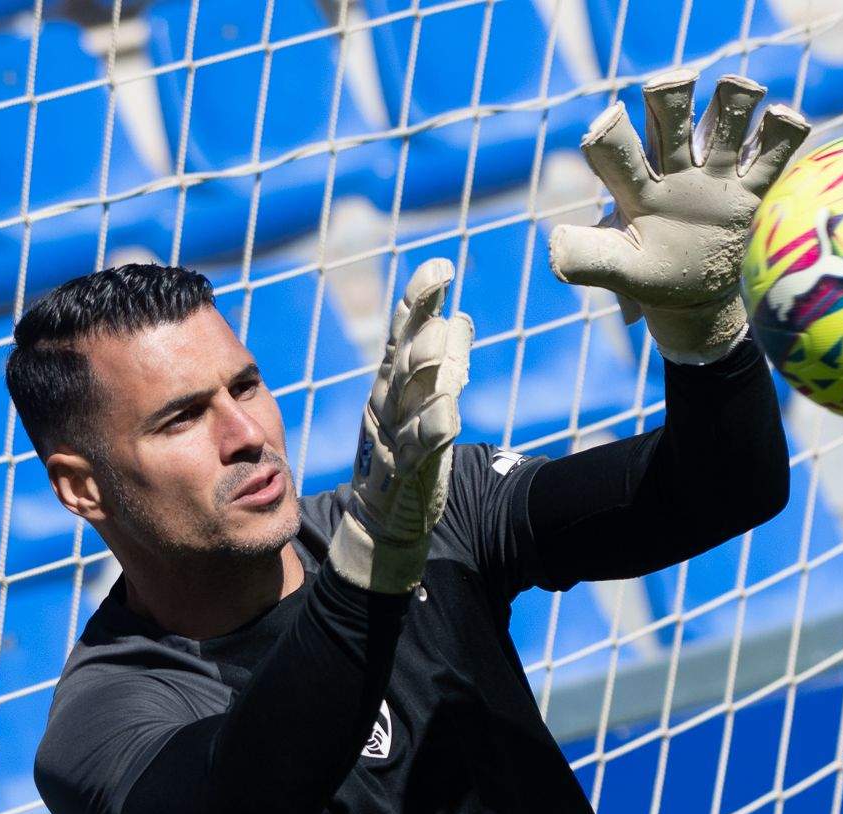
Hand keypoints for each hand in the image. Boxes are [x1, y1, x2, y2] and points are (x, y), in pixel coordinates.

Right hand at [327, 258, 473, 594]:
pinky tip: (449, 410)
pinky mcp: (403, 471)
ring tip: (440, 339)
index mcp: (391, 383)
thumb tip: (461, 318)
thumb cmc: (405, 452)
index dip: (418, 301)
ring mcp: (391, 437)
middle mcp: (386, 404)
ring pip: (408, 398)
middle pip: (403, 356)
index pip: (403, 334)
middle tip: (437, 287)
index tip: (438, 266)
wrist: (381, 518)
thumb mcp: (426, 401)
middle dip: (419, 321)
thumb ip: (445, 362)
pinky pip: (418, 448)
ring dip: (424, 367)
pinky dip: (432, 429)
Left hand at [549, 70, 811, 363]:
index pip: (620, 150)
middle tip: (675, 86)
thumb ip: (589, 259)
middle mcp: (672, 168)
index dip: (613, 133)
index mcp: (634, 186)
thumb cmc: (646, 279)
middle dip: (672, 96)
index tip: (608, 120)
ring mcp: (712, 176)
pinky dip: (782, 131)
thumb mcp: (618, 271)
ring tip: (743, 92)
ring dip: (733, 101)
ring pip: (724, 121)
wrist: (688, 297)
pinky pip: (771, 155)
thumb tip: (554, 247)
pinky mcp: (747, 190)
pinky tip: (783, 118)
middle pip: (671, 115)